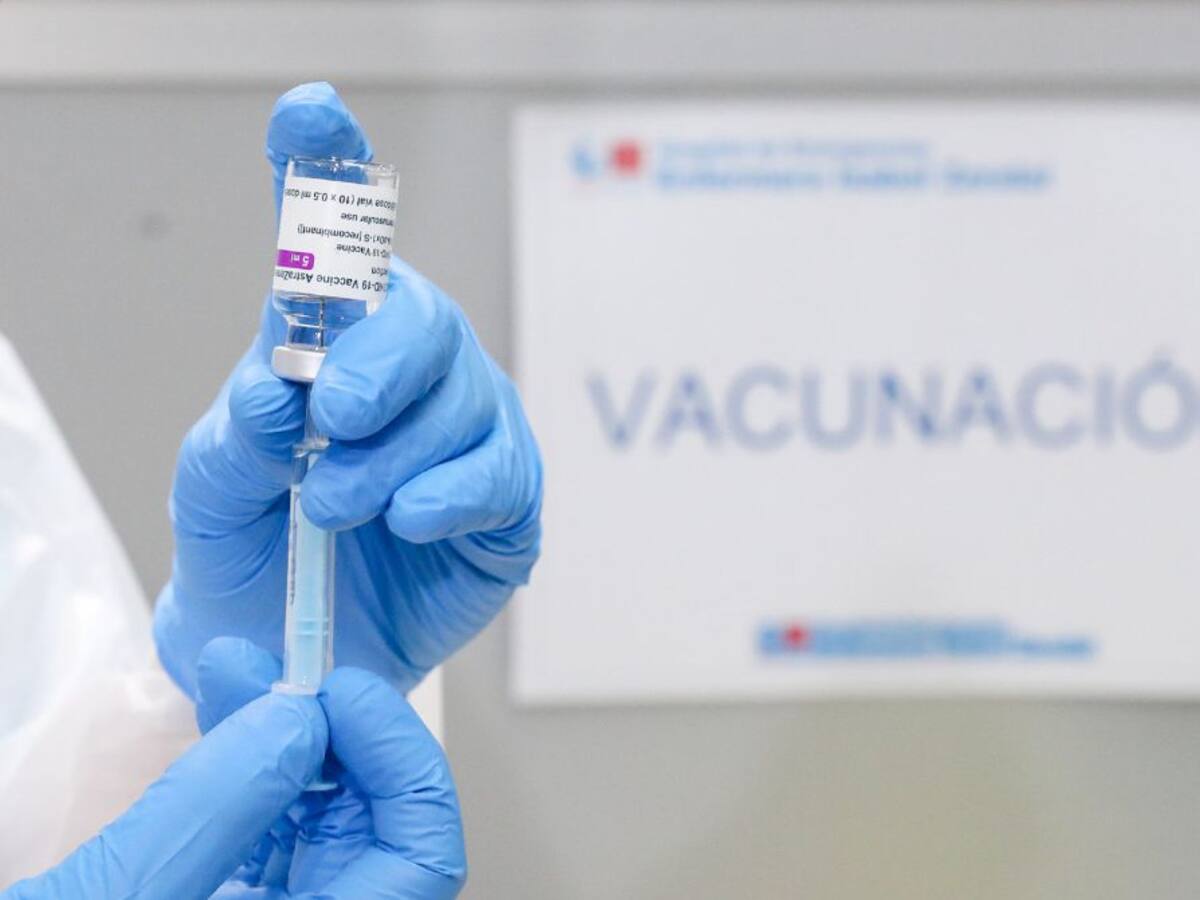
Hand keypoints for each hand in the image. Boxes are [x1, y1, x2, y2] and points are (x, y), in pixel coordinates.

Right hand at [1, 637, 465, 898]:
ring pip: (327, 814)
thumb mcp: (117, 898)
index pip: (424, 857)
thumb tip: (293, 721)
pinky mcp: (238, 899)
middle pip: (380, 821)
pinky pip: (275, 824)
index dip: (402, 763)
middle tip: (295, 675)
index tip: (345, 696)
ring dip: (292, 736)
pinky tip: (227, 717)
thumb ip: (210, 812)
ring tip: (242, 675)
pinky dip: (254, 766)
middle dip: (339, 733)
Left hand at [153, 82, 541, 696]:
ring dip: (393, 454)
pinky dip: (451, 494)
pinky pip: (501, 475)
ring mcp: (471, 430)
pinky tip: (411, 518)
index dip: (326, 167)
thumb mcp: (214, 489)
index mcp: (335, 342)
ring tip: (335, 507)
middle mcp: (412, 372)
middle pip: (424, 317)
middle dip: (380, 362)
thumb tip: (273, 386)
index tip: (308, 114)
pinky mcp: (508, 499)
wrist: (297, 652)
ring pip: (465, 400)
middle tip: (332, 415)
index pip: (336, 241)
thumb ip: (233, 434)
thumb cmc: (253, 550)